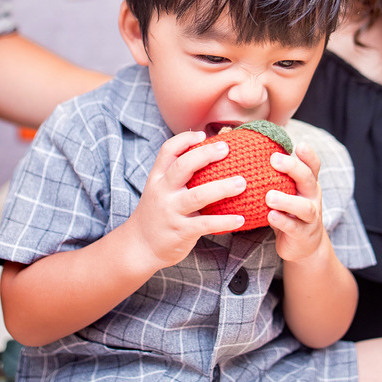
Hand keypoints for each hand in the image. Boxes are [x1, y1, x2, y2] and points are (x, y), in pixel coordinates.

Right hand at [125, 131, 245, 270]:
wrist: (140, 246)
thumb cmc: (158, 213)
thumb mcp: (160, 190)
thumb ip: (179, 174)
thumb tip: (210, 152)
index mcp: (158, 178)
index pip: (168, 150)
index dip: (185, 139)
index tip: (203, 135)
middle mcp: (163, 192)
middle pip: (182, 166)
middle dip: (205, 155)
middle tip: (226, 149)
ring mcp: (171, 212)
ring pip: (197, 196)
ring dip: (222, 188)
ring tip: (242, 183)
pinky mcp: (181, 231)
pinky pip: (206, 224)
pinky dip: (224, 221)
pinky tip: (240, 219)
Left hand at [265, 142, 329, 262]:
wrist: (303, 245)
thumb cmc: (286, 210)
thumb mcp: (282, 189)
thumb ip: (268, 171)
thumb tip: (234, 140)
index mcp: (306, 183)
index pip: (312, 165)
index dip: (308, 155)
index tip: (299, 145)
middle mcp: (311, 197)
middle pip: (308, 179)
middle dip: (293, 168)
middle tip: (274, 159)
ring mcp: (310, 217)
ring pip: (304, 207)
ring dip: (287, 200)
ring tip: (270, 196)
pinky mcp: (302, 234)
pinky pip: (294, 227)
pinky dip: (283, 221)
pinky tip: (271, 217)